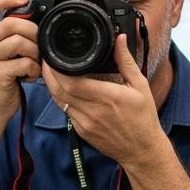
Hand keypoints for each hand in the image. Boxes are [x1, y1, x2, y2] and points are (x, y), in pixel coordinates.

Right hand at [0, 0, 42, 123]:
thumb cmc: (2, 83)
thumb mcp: (3, 57)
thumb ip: (12, 39)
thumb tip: (37, 23)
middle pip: (11, 23)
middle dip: (32, 32)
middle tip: (39, 46)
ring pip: (19, 41)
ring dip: (35, 52)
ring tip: (35, 64)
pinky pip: (23, 62)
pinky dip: (34, 69)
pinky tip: (31, 76)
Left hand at [43, 34, 161, 166]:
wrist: (142, 151)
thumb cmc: (144, 118)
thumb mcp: (140, 86)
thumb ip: (126, 61)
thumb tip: (119, 39)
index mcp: (108, 97)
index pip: (72, 83)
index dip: (57, 70)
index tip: (53, 56)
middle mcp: (93, 111)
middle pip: (59, 91)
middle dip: (48, 74)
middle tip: (46, 60)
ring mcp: (85, 123)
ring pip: (59, 101)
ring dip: (52, 86)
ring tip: (51, 71)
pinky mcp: (81, 132)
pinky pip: (65, 112)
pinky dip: (61, 99)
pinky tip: (63, 89)